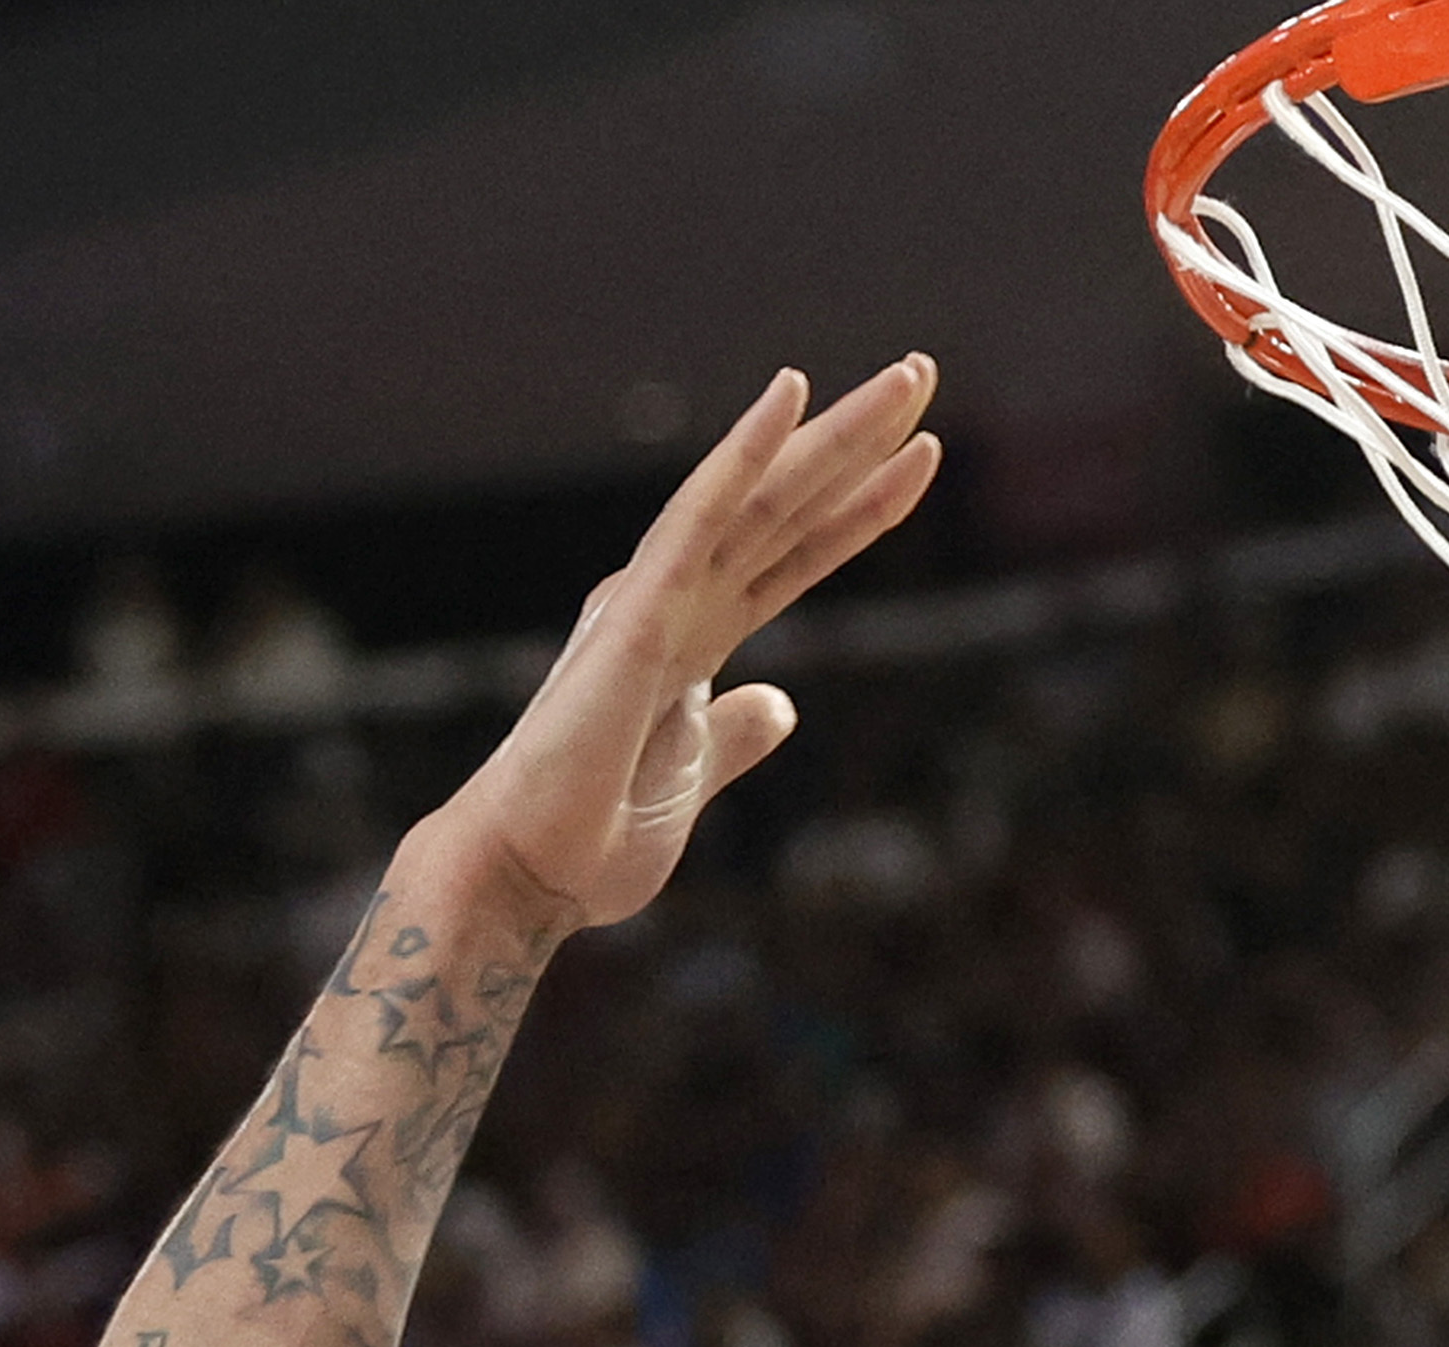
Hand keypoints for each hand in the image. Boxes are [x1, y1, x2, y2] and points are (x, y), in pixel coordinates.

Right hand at [417, 359, 942, 931]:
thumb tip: (776, 702)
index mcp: (691, 636)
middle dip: (858, 442)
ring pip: (763, 492)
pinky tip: (791, 394)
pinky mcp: (637, 611)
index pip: (796, 555)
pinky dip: (745, 453)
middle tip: (921, 371)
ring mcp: (657, 597)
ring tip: (907, 374)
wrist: (526, 874)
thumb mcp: (694, 780)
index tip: (921, 460)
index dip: (859, 508)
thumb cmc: (592, 838)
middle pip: (789, 505)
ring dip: (834, 431)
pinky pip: (700, 515)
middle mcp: (676, 600)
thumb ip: (734, 734)